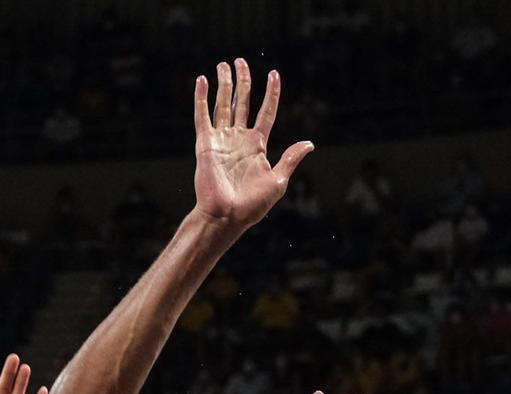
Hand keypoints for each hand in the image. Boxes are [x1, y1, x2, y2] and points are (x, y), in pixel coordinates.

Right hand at [193, 59, 312, 230]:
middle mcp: (238, 139)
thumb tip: (309, 144)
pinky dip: (201, 98)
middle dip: (243, 81)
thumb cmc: (252, 205)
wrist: (226, 216)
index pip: (266, 112)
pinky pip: (202, 116)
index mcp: (257, 146)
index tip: (274, 75)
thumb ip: (290, 159)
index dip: (271, 93)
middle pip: (242, 102)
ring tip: (224, 64)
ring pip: (223, 104)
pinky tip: (202, 81)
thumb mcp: (277, 180)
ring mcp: (221, 140)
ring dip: (224, 84)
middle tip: (240, 61)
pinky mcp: (205, 144)